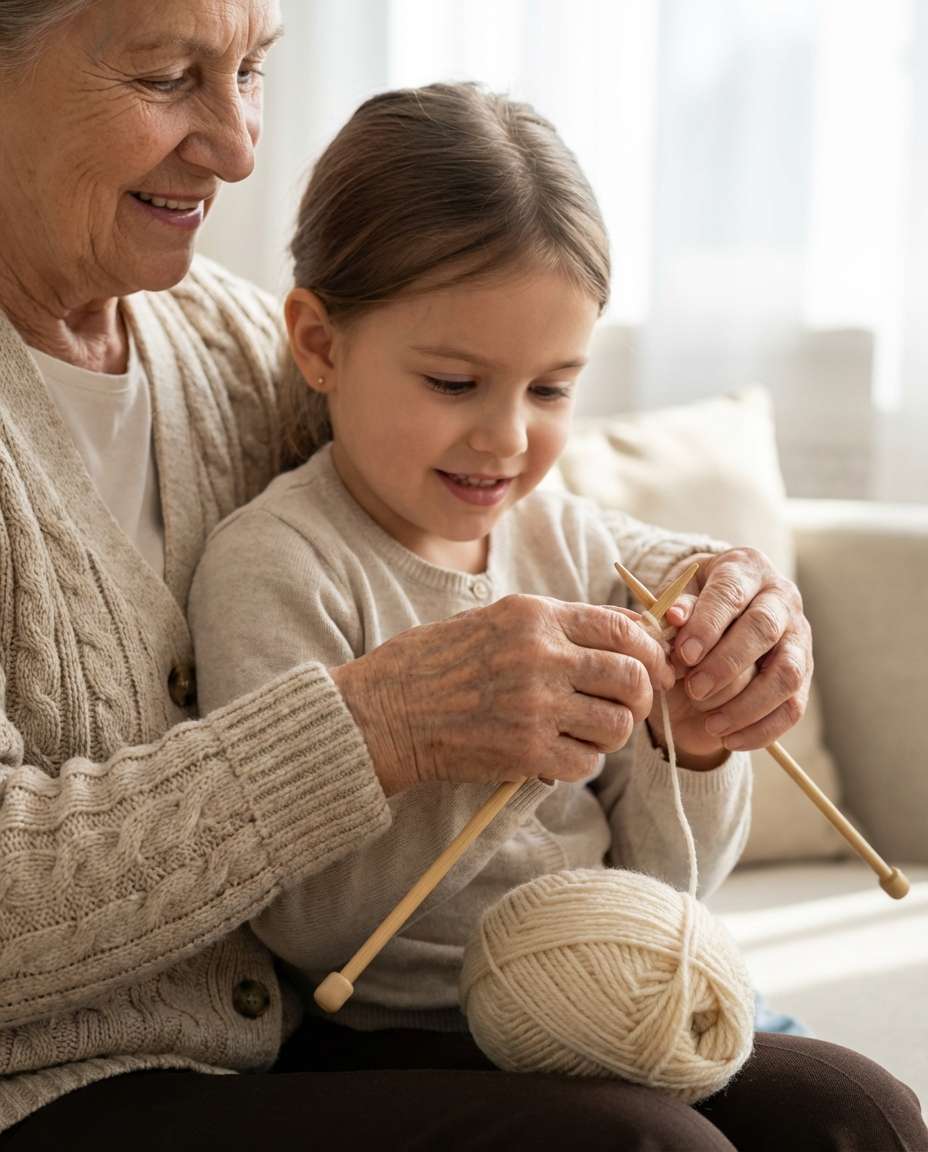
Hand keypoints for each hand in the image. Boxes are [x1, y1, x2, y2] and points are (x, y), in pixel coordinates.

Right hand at [330, 594, 675, 794]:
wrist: (384, 711)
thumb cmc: (433, 664)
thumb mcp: (494, 621)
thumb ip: (554, 626)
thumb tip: (623, 635)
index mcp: (534, 615)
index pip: (622, 627)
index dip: (650, 651)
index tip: (653, 668)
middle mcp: (542, 655)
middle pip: (631, 677)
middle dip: (639, 696)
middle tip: (625, 708)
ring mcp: (536, 705)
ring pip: (617, 725)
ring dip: (610, 733)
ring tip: (583, 732)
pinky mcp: (526, 751)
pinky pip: (586, 762)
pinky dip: (580, 762)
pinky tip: (557, 754)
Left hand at [647, 548, 811, 767]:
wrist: (719, 615)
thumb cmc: (692, 605)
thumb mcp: (677, 597)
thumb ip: (674, 608)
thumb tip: (674, 617)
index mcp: (745, 568)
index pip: (731, 592)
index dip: (708, 624)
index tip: (684, 654)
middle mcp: (780, 597)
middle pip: (764, 630)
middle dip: (726, 664)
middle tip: (694, 689)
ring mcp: (798, 635)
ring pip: (786, 673)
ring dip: (747, 704)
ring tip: (711, 724)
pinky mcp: (805, 670)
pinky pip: (793, 706)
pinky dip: (763, 729)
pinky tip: (731, 740)